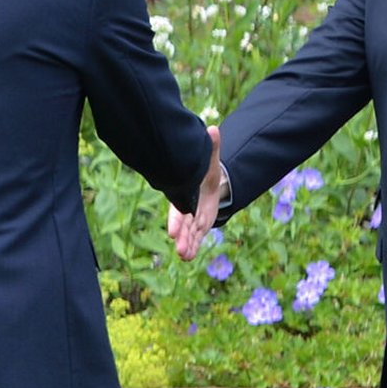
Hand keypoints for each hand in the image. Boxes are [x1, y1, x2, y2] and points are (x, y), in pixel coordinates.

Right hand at [168, 125, 221, 260]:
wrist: (209, 181)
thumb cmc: (204, 170)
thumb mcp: (209, 159)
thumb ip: (211, 147)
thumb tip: (213, 130)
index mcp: (185, 193)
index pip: (179, 209)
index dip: (176, 220)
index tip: (173, 231)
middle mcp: (186, 208)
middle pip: (183, 225)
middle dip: (182, 237)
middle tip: (180, 248)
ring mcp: (192, 218)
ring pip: (189, 234)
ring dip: (187, 244)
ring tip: (184, 256)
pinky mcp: (199, 224)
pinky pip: (196, 237)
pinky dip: (193, 246)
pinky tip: (189, 257)